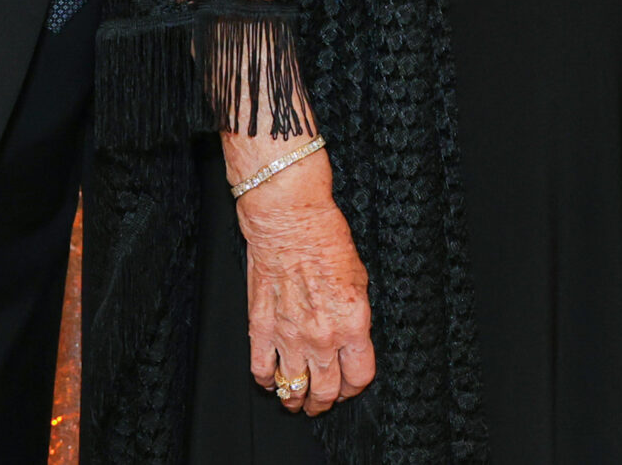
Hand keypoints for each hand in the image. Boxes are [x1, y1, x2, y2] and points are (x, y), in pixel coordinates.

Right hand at [230, 139, 373, 416]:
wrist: (289, 219)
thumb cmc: (325, 237)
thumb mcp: (360, 277)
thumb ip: (355, 315)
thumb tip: (352, 338)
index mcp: (353, 322)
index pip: (359, 376)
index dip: (355, 387)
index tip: (350, 385)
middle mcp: (323, 336)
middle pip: (326, 391)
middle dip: (325, 402)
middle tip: (323, 401)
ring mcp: (289, 335)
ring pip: (293, 388)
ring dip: (296, 399)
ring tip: (296, 400)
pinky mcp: (262, 328)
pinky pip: (262, 370)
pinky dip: (267, 381)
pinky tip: (272, 380)